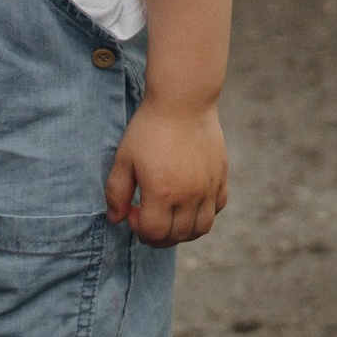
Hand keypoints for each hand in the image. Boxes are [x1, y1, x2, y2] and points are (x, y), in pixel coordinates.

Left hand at [105, 98, 225, 246]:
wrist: (183, 101)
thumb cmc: (149, 129)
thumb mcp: (124, 159)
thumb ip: (116, 193)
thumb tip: (115, 219)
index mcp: (162, 192)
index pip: (154, 233)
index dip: (139, 230)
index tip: (133, 212)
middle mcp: (189, 195)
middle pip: (178, 236)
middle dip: (159, 235)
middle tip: (148, 219)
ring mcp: (208, 187)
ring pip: (202, 228)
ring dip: (183, 232)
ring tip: (170, 218)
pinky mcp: (221, 176)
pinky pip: (217, 208)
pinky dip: (203, 214)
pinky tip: (189, 202)